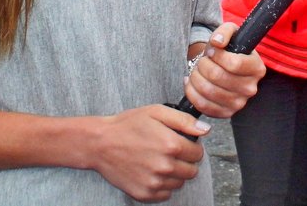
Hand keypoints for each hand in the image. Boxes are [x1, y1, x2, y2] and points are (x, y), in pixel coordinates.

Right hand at [87, 104, 207, 201]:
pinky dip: (162, 185)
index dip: (192, 147)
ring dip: (175, 174)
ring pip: (179, 183)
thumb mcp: (157, 112)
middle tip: (171, 153)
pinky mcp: (144, 193)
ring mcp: (154, 182)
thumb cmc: (127, 125)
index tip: (183, 144)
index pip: (198, 154)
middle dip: (185, 162)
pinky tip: (152, 172)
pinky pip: (165, 194)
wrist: (100, 143)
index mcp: (171, 145)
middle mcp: (165, 166)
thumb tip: (205, 129)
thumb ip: (184, 120)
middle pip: (192, 171)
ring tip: (160, 161)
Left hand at [184, 22, 264, 118]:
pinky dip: (192, 92)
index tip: (212, 51)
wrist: (224, 67)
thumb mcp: (230, 32)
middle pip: (218, 77)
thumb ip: (224, 32)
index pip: (234, 64)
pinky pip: (203, 106)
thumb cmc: (228, 49)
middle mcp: (251, 88)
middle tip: (202, 60)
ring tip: (195, 70)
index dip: (217, 55)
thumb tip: (217, 42)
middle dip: (203, 65)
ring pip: (208, 91)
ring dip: (195, 77)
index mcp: (257, 68)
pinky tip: (191, 82)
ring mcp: (239, 103)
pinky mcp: (225, 113)